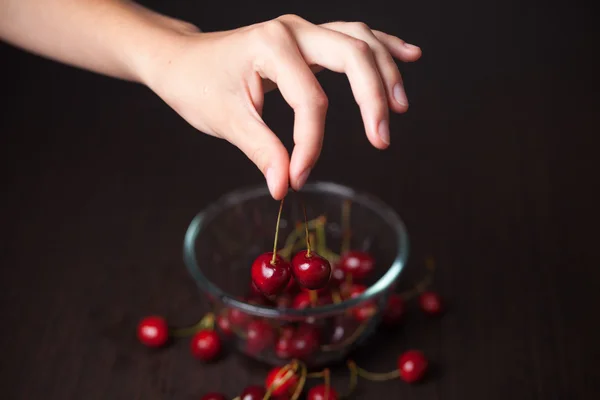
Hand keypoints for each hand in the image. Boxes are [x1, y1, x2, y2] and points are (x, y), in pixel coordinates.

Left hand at [144, 14, 421, 198]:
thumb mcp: (225, 120)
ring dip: (385, 73)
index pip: (311, 99)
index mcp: (272, 45)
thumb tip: (285, 185)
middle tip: (380, 140)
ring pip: (361, 41)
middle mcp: (294, 29)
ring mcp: (303, 30)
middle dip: (372, 99)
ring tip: (398, 108)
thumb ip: (261, 151)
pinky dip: (384, 47)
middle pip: (353, 56)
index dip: (311, 143)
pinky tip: (408, 56)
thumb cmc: (197, 84)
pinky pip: (354, 37)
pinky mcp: (307, 39)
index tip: (299, 176)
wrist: (181, 59)